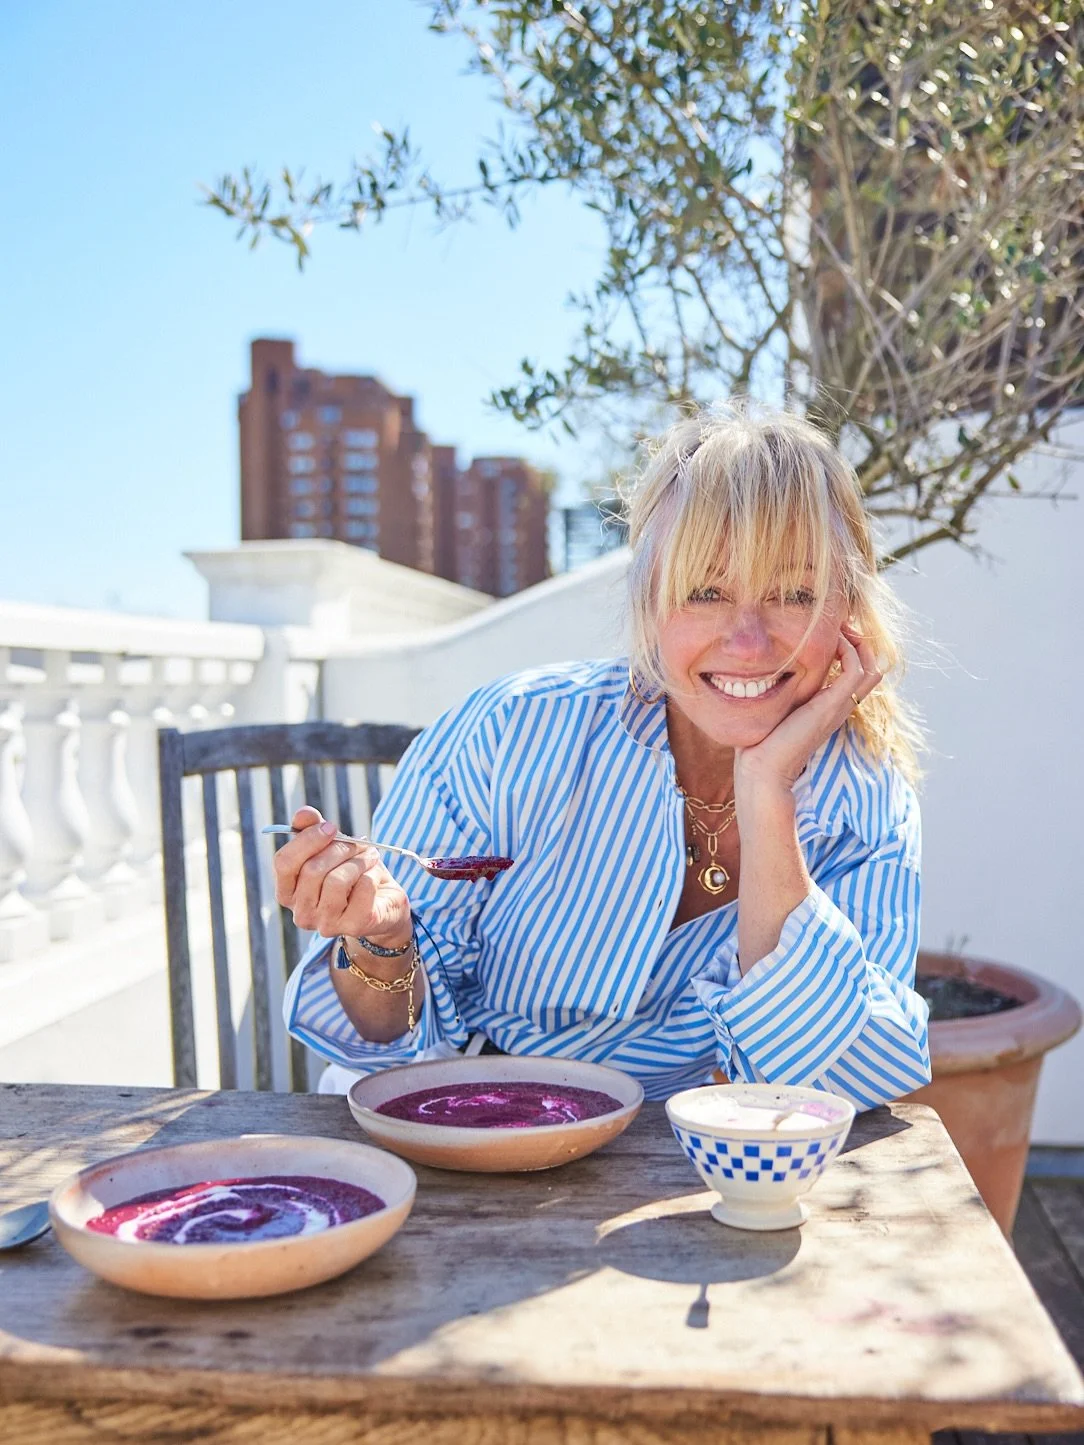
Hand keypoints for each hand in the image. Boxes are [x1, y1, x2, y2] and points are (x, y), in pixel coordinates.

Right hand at [272, 806, 412, 946]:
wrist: (383, 903)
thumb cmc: (351, 873)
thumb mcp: (331, 848)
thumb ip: (313, 829)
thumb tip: (303, 814)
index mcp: (287, 892)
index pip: (283, 863)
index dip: (307, 840)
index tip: (330, 827)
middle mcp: (301, 912)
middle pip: (312, 870)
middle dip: (339, 848)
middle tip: (356, 843)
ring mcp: (326, 924)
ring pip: (337, 880)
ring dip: (358, 861)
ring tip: (369, 857)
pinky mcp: (353, 926)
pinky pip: (363, 888)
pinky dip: (373, 874)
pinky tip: (374, 877)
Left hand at [734, 624, 882, 796]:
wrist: (762, 769)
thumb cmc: (760, 743)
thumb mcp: (772, 709)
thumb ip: (775, 692)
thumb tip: (752, 675)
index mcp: (829, 706)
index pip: (858, 672)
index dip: (850, 648)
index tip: (829, 630)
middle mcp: (840, 705)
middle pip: (871, 667)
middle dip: (858, 640)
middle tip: (838, 623)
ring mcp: (839, 706)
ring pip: (872, 666)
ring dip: (857, 641)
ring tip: (838, 627)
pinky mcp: (832, 705)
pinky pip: (857, 669)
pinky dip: (848, 649)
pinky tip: (828, 641)